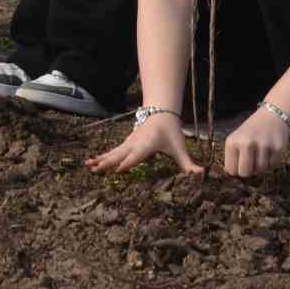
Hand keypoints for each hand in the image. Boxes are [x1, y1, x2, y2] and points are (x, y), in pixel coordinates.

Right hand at [86, 115, 201, 175]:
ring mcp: (128, 143)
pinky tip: (92, 163)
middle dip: (107, 162)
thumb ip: (188, 164)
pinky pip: (112, 152)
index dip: (128, 163)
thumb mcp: (180, 147)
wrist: (161, 113)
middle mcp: (135, 144)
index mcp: (147, 145)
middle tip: (95, 169)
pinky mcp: (125, 144)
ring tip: (88, 166)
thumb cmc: (170, 132)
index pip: (136, 155)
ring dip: (101, 159)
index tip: (117, 170)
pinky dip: (102, 157)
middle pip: (119, 154)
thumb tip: (201, 175)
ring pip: (113, 152)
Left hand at [222, 108, 289, 177]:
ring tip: (260, 154)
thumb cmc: (250, 132)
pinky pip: (272, 166)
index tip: (240, 164)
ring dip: (261, 167)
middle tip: (250, 164)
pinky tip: (269, 152)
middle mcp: (246, 143)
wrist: (271, 117)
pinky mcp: (277, 148)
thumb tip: (232, 176)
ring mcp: (262, 145)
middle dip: (248, 172)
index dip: (236, 170)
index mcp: (232, 142)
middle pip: (245, 173)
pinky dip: (271, 162)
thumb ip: (233, 156)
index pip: (231, 170)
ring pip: (260, 170)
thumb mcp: (236, 139)